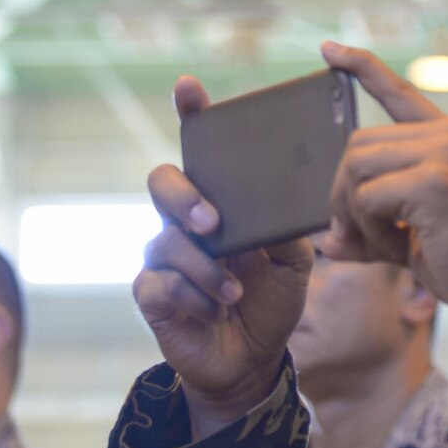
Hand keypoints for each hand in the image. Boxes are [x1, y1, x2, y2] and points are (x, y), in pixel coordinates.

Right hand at [134, 76, 314, 437]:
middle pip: (162, 181)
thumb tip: (281, 207)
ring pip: (165, 241)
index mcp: (221, 202)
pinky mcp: (152, 293)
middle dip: (184, 197)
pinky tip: (213, 311)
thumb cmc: (271, 301)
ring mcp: (164, 255)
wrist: (252, 361)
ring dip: (206, 271)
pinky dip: (192, 298)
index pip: (200, 148)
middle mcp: (185, 220)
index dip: (191, 114)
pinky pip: (158, 283)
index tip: (189, 86)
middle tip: (212, 223)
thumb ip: (287, 231)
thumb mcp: (295, 265)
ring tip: (234, 293)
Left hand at [319, 42, 447, 364]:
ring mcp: (446, 152)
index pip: (398, 91)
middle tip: (355, 235)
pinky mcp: (436, 180)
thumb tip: (326, 241)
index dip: (360, 67)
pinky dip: (368, 228)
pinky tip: (395, 247)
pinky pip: (367, 196)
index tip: (329, 48)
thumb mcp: (412, 235)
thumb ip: (370, 226)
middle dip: (343, 193)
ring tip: (381, 243)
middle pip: (358, 144)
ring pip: (356, 166)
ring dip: (354, 212)